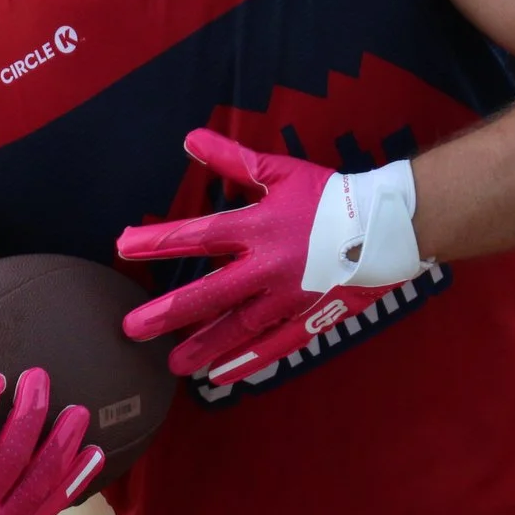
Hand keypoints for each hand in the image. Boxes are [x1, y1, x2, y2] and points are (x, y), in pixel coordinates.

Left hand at [117, 130, 427, 386]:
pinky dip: (248, 361)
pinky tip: (222, 376)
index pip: (198, 236)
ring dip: (203, 346)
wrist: (390, 222)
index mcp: (258, 228)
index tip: (123, 247)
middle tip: (132, 329)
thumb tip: (189, 138)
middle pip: (210, 294)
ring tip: (173, 365)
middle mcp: (269, 266)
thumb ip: (232, 159)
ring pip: (238, 327)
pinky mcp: (311, 317)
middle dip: (168, 312)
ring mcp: (289, 297)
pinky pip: (276, 345)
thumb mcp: (279, 172)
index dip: (159, 241)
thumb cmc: (331, 195)